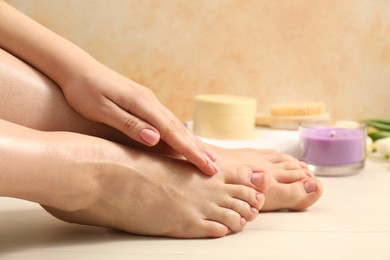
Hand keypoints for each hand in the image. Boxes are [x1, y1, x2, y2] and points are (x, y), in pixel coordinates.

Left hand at [61, 63, 217, 174]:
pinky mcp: (143, 103)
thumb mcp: (102, 110)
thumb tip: (155, 139)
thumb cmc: (83, 91)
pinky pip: (167, 122)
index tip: (207, 167)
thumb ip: (129, 124)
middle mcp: (151, 101)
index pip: (172, 133)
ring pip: (175, 125)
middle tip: (216, 168)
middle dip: (198, 150)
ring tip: (207, 157)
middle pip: (179, 130)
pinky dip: (180, 135)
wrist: (76, 68)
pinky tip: (185, 141)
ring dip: (192, 143)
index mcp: (142, 104)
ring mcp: (148, 101)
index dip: (191, 152)